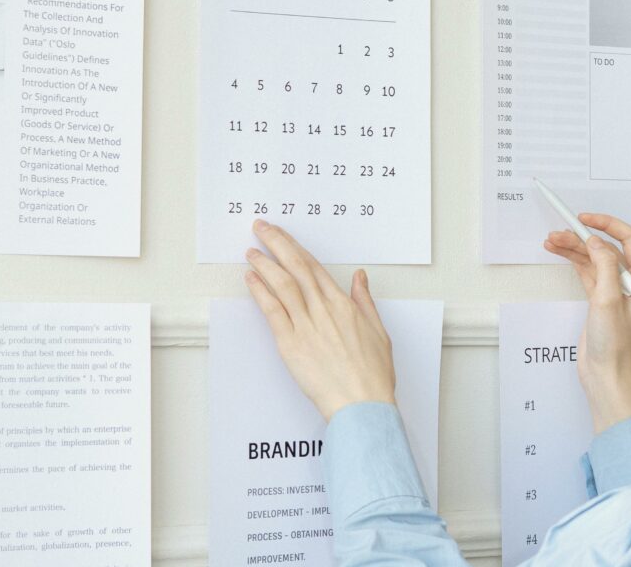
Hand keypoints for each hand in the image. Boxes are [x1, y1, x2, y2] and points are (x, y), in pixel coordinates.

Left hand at [243, 219, 394, 420]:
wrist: (362, 403)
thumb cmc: (372, 375)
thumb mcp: (378, 331)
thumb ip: (365, 301)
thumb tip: (360, 278)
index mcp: (344, 305)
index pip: (314, 267)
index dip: (296, 248)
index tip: (284, 236)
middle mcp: (323, 310)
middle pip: (296, 267)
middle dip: (276, 243)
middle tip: (261, 228)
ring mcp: (306, 326)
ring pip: (282, 284)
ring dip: (265, 264)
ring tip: (251, 251)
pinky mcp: (291, 344)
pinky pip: (272, 311)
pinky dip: (260, 292)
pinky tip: (251, 279)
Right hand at [543, 213, 630, 432]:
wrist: (606, 376)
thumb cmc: (615, 346)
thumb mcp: (608, 300)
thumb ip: (605, 266)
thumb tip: (596, 242)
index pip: (630, 239)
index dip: (607, 224)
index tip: (585, 219)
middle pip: (608, 248)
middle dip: (583, 237)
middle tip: (560, 231)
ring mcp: (616, 291)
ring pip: (595, 259)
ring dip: (574, 249)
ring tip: (551, 241)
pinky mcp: (601, 300)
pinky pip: (588, 273)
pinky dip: (574, 262)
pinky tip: (560, 253)